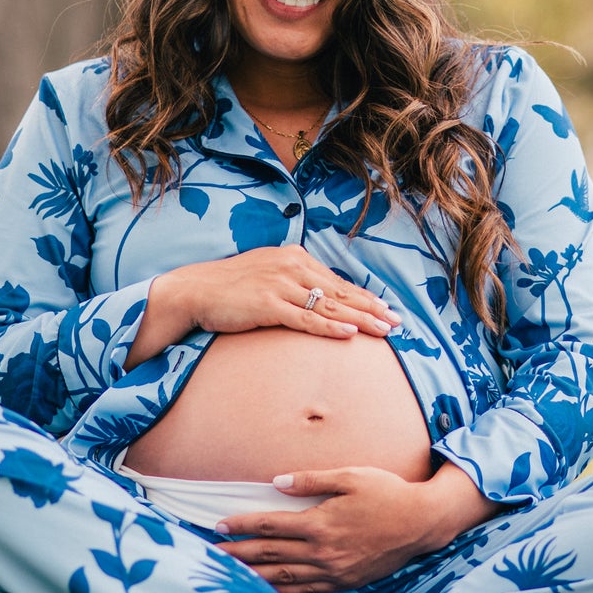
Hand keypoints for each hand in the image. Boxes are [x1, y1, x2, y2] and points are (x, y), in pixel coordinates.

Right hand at [124, 247, 398, 367]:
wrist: (195, 290)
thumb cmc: (230, 288)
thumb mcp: (267, 275)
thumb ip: (293, 282)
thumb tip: (318, 297)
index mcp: (295, 258)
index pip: (337, 281)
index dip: (364, 296)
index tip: (386, 308)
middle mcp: (292, 267)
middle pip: (340, 292)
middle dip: (372, 308)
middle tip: (397, 321)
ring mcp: (281, 285)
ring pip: (330, 305)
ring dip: (360, 319)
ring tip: (384, 330)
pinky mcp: (268, 305)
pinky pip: (306, 319)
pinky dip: (330, 327)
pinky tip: (349, 334)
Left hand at [215, 462, 494, 592]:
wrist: (421, 523)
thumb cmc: (387, 493)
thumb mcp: (351, 476)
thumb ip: (312, 480)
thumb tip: (276, 483)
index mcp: (321, 524)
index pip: (271, 526)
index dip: (243, 524)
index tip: (219, 523)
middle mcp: (323, 552)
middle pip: (270, 554)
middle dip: (238, 553)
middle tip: (210, 555)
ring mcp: (333, 572)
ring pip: (283, 576)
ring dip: (253, 576)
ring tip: (228, 576)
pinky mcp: (343, 583)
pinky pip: (304, 591)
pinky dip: (281, 591)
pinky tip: (265, 591)